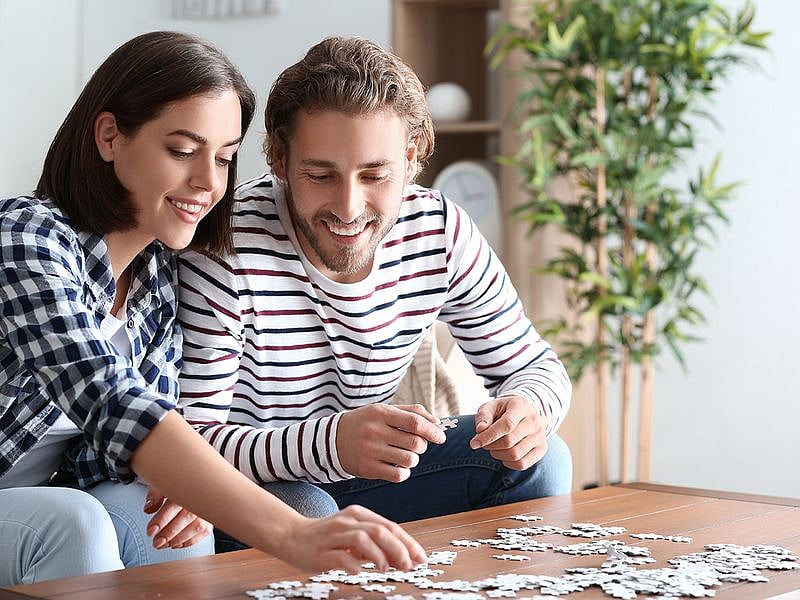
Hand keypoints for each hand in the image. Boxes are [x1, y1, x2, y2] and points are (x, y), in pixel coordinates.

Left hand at [144, 485, 212, 549]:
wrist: (190, 482)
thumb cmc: (174, 484)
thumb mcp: (161, 484)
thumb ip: (154, 495)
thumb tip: (149, 508)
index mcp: (186, 486)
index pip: (174, 505)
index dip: (162, 520)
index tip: (151, 530)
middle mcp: (199, 497)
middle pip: (187, 517)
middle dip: (170, 533)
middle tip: (156, 541)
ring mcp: (206, 508)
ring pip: (198, 526)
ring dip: (179, 539)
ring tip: (164, 544)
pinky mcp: (209, 517)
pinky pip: (204, 532)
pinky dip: (189, 541)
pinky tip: (176, 543)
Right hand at [280, 504, 426, 572]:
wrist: (290, 535)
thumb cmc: (325, 537)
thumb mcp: (352, 535)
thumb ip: (374, 544)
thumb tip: (402, 558)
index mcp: (358, 515)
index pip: (389, 526)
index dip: (407, 542)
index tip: (420, 557)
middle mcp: (347, 521)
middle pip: (379, 530)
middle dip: (398, 548)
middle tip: (409, 565)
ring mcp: (333, 535)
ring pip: (362, 539)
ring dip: (379, 555)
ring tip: (387, 569)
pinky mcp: (321, 551)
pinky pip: (340, 556)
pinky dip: (353, 564)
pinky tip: (360, 572)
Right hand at [336, 404, 445, 481]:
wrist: (332, 439)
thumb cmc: (365, 423)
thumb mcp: (384, 410)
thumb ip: (412, 412)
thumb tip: (437, 424)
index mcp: (381, 413)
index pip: (415, 422)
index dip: (432, 431)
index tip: (441, 437)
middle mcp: (374, 431)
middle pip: (416, 443)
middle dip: (422, 446)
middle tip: (416, 445)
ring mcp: (370, 451)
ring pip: (409, 460)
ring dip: (413, 459)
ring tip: (404, 455)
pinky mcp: (367, 468)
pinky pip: (398, 475)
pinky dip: (403, 472)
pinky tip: (397, 466)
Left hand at [469, 395, 547, 469]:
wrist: (524, 413)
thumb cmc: (503, 410)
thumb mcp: (490, 407)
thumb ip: (483, 416)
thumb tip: (480, 430)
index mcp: (521, 406)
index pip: (506, 425)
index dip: (488, 436)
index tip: (474, 443)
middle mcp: (534, 420)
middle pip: (509, 441)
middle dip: (490, 445)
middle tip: (484, 443)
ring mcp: (540, 435)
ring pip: (515, 455)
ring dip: (498, 455)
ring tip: (493, 448)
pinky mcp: (542, 448)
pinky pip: (522, 464)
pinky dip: (508, 463)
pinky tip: (503, 455)